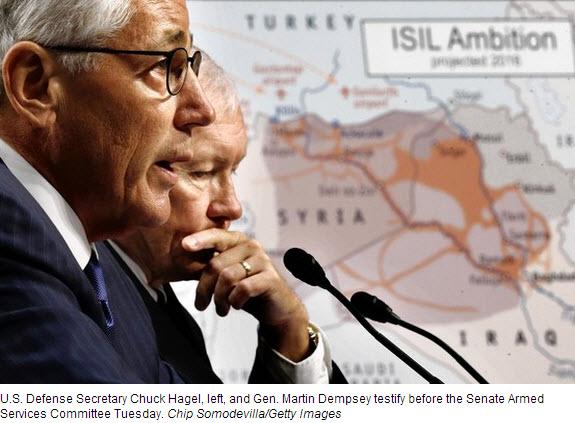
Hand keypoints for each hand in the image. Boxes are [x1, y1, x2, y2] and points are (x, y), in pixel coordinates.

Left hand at [182, 228, 310, 360]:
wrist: (277, 309)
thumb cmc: (248, 291)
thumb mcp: (226, 277)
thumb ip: (209, 267)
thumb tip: (180, 261)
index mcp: (239, 242)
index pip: (216, 236)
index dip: (200, 239)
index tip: (184, 245)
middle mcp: (251, 246)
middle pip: (216, 264)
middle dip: (204, 288)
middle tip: (201, 305)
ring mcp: (263, 261)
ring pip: (227, 277)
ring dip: (219, 298)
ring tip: (221, 309)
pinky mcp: (271, 277)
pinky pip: (243, 288)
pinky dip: (235, 301)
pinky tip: (236, 306)